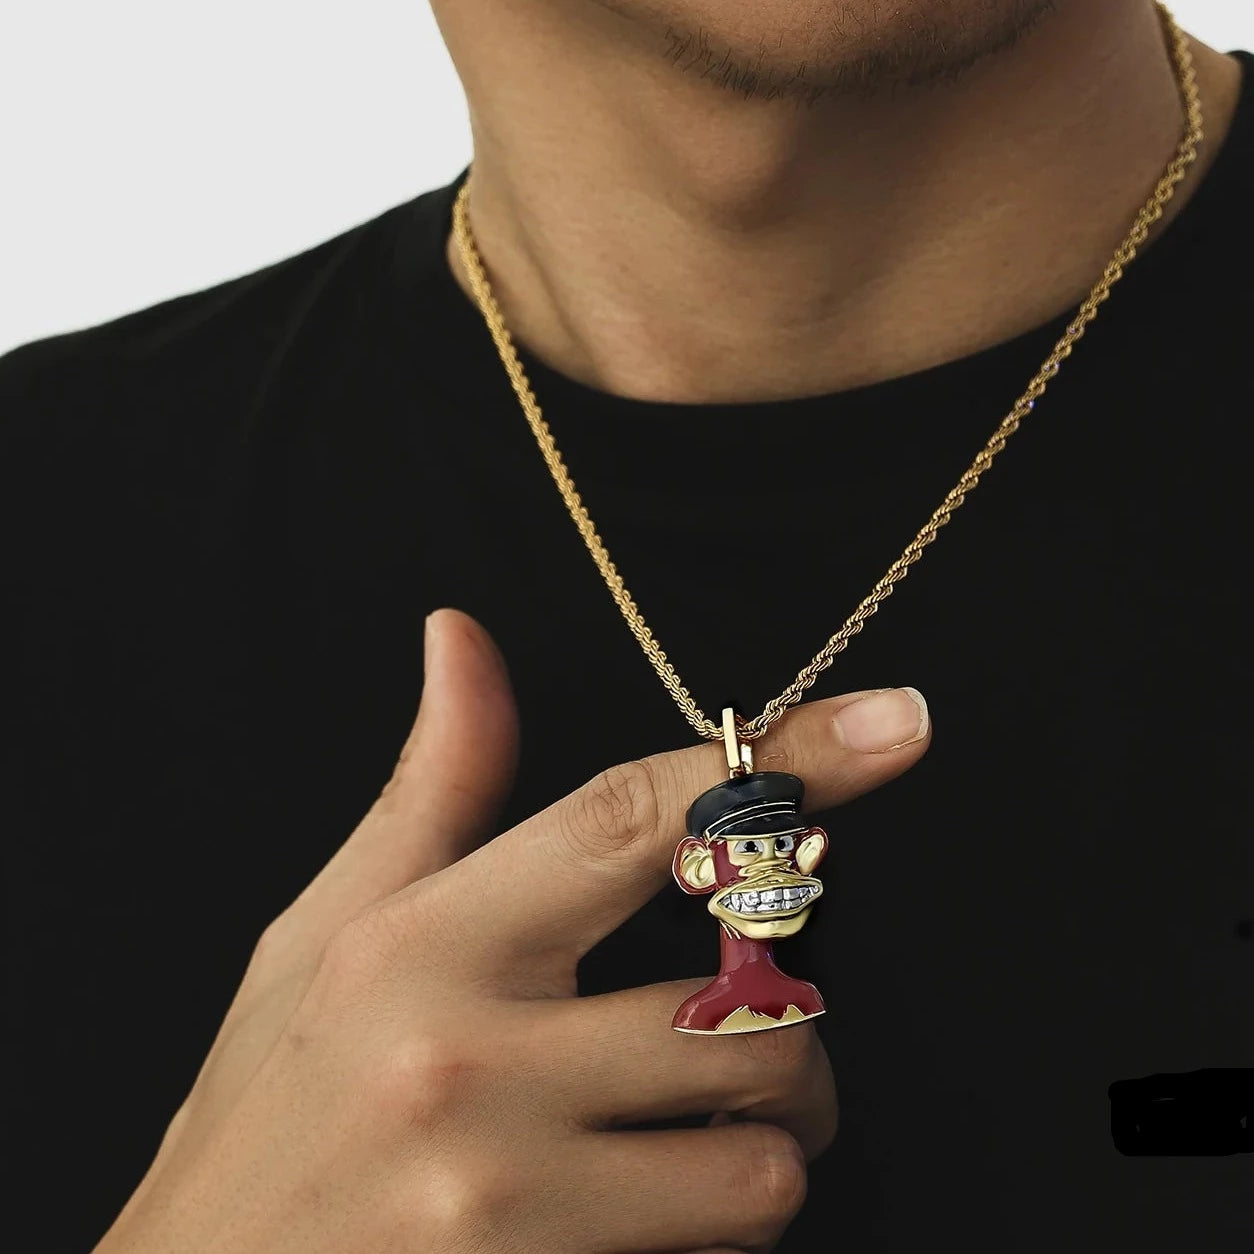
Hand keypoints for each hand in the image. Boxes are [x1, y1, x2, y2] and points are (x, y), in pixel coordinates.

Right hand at [97, 609, 929, 1253]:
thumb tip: (461, 638)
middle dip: (791, 1019)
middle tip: (757, 1024)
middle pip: (746, 1006)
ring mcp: (508, 1197)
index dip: (780, 759)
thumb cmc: (271, 1095)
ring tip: (708, 1129)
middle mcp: (471, 1061)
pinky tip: (656, 1205)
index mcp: (426, 942)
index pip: (632, 818)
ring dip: (770, 1134)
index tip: (893, 722)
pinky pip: (718, 1250)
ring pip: (759, 1152)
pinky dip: (720, 1221)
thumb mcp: (332, 925)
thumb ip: (436, 786)